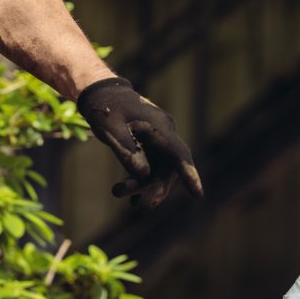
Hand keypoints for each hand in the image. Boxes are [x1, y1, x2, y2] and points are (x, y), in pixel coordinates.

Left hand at [78, 76, 202, 209]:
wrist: (101, 94)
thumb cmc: (106, 108)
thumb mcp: (111, 128)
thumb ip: (127, 150)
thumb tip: (144, 175)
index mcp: (160, 127)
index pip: (179, 154)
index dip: (189, 175)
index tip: (198, 195)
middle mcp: (164, 135)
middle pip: (169, 169)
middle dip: (154, 189)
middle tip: (137, 204)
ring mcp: (157, 141)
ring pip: (159, 172)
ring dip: (143, 187)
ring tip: (117, 191)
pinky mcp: (148, 146)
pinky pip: (150, 169)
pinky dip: (140, 182)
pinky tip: (127, 195)